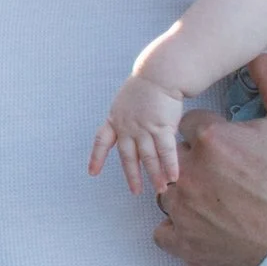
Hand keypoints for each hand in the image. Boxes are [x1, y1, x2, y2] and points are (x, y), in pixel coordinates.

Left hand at [90, 72, 187, 196]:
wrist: (159, 73)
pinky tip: (174, 177)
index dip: (97, 157)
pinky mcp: (162, 127)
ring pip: (149, 157)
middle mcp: (128, 127)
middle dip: (132, 176)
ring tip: (161, 189)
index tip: (92, 172)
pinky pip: (166, 151)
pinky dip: (170, 165)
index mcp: (115, 119)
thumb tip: (133, 131)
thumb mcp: (127, 101)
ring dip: (155, 175)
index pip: (101, 140)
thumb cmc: (147, 84)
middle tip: (136, 191)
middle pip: (128, 157)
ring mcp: (144, 129)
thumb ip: (127, 118)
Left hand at [150, 52, 266, 265]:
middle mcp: (189, 172)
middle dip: (195, 161)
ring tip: (215, 200)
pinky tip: (201, 225)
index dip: (212, 134)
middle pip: (174, 156)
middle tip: (226, 175)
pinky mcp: (184, 243)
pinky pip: (162, 231)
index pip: (191, 124)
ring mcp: (183, 211)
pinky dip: (177, 230)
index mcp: (211, 139)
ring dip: (183, 193)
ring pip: (166, 192)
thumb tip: (260, 52)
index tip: (231, 147)